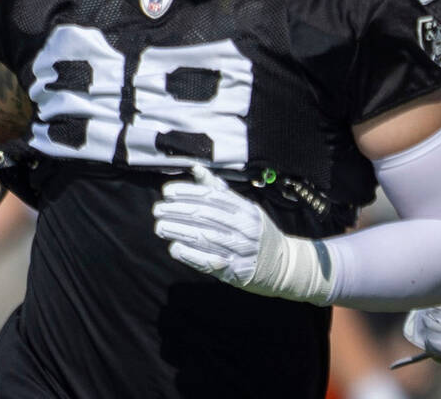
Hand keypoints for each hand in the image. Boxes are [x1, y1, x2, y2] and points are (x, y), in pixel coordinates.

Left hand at [152, 165, 332, 302]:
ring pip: (204, 237)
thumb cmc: (257, 232)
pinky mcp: (235, 270)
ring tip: (160, 227)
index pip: (212, 196)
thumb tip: (196, 169)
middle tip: (158, 210)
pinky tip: (174, 248)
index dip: (188, 192)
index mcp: (245, 209)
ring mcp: (240, 249)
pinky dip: (190, 254)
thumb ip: (219, 190)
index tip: (167, 192)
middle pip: (205, 215)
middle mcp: (244, 227)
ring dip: (179, 231)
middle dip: (178, 211)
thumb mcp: (244, 207)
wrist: (282, 265)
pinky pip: (209, 261)